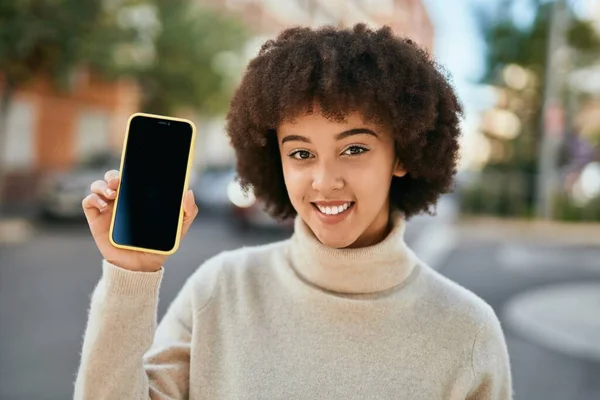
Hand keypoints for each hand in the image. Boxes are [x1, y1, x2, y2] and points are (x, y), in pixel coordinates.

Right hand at [82, 169, 197, 271]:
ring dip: (102, 184)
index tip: (135, 166)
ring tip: (112, 192)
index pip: (132, 176)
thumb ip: (188, 211)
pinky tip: (104, 205)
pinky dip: (93, 198)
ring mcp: (108, 209)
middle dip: (114, 174)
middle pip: (113, 177)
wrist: (142, 267)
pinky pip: (89, 202)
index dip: (131, 168)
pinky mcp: (97, 219)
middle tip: (121, 181)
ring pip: (98, 186)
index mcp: (139, 198)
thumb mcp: (179, 228)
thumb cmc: (159, 246)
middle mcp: (122, 200)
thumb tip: (188, 192)